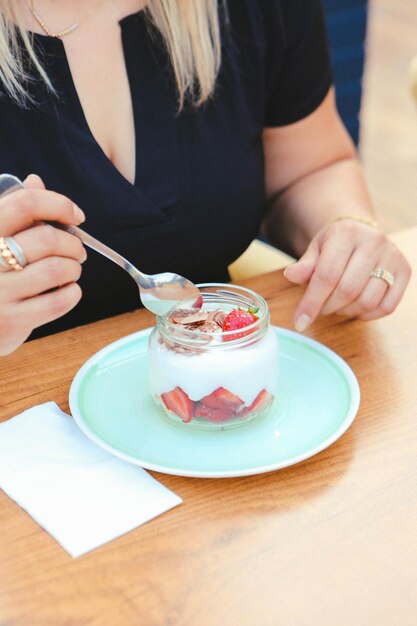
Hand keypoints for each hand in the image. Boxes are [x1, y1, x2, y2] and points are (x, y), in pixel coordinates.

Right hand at [0, 174, 86, 354]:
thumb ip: (14, 211)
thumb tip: (36, 181)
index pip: (25, 203)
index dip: (59, 204)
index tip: (76, 216)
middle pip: (47, 238)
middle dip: (73, 244)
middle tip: (77, 252)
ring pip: (57, 269)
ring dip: (73, 269)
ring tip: (70, 271)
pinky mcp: (12, 320)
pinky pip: (58, 301)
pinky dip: (72, 293)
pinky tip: (67, 291)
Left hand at [284, 219, 411, 330]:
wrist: (361, 233)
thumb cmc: (334, 245)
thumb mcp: (315, 250)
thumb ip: (304, 265)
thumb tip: (291, 275)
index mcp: (346, 233)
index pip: (327, 275)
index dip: (311, 302)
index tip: (300, 322)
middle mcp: (374, 242)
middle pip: (348, 290)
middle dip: (328, 307)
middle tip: (320, 308)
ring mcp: (392, 256)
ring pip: (367, 301)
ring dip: (346, 312)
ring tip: (336, 304)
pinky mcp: (405, 271)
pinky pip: (386, 307)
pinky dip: (367, 314)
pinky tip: (355, 307)